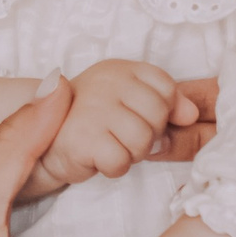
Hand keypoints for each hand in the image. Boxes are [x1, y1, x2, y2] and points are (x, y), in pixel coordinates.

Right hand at [34, 60, 201, 188]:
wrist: (44, 141)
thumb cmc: (93, 122)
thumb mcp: (129, 103)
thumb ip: (165, 102)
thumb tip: (191, 114)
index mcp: (120, 69)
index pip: (166, 88)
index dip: (161, 111)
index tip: (137, 116)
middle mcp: (106, 82)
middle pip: (157, 116)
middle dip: (147, 136)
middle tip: (121, 136)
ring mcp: (93, 108)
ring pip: (142, 141)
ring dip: (130, 154)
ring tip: (111, 146)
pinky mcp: (82, 138)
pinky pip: (121, 162)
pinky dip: (114, 167)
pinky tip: (98, 157)